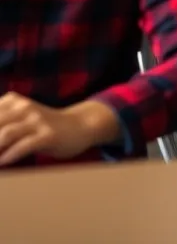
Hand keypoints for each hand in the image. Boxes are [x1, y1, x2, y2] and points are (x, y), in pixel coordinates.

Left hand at [0, 96, 117, 165]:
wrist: (80, 126)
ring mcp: (37, 121)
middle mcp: (23, 108)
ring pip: (6, 134)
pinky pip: (25, 145)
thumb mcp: (19, 118)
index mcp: (12, 102)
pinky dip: (10, 156)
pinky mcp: (48, 135)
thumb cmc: (43, 126)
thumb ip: (0, 124)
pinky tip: (3, 163)